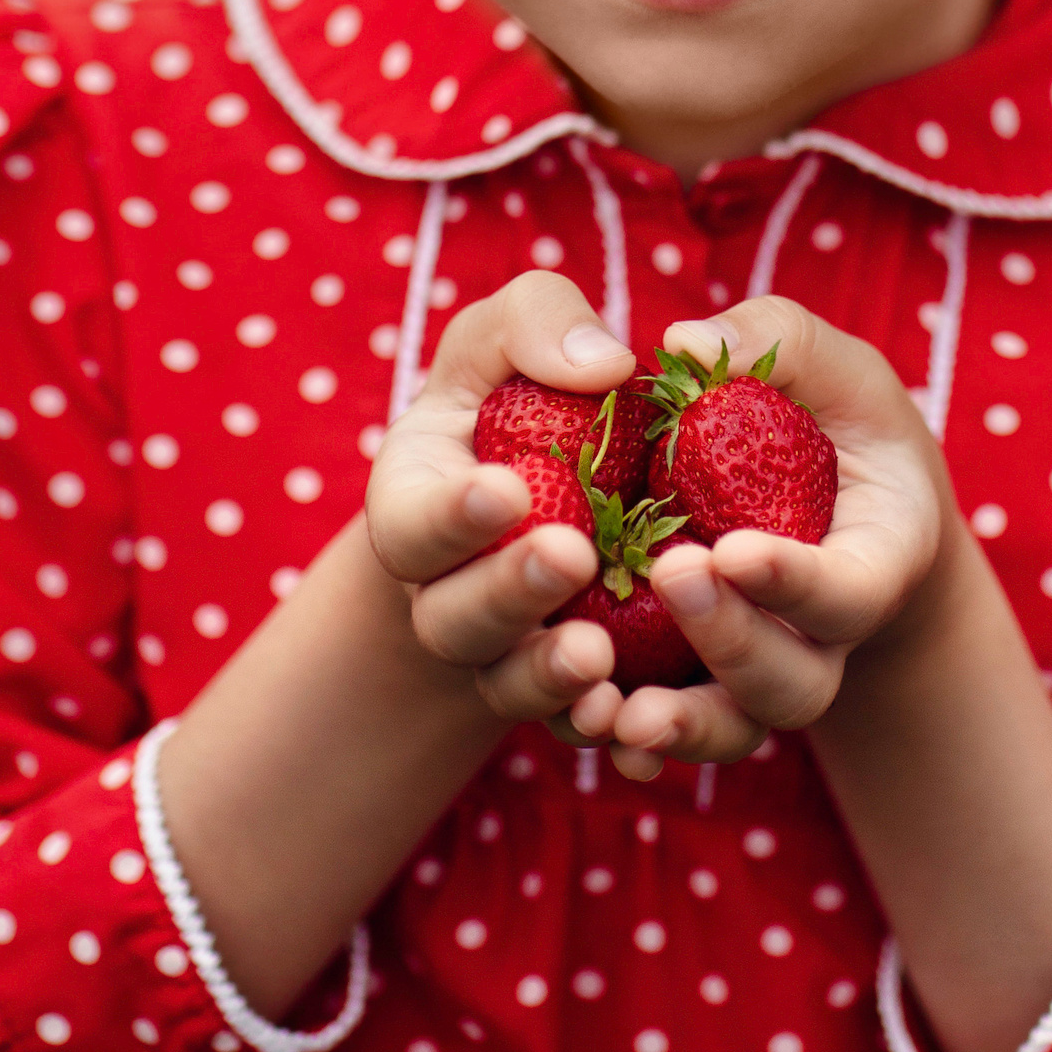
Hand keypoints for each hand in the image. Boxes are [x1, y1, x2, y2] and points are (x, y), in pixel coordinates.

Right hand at [363, 271, 637, 732]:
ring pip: (509, 685)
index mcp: (415, 504)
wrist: (564, 482)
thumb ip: (538, 322)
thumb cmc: (526, 388)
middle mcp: (447, 592)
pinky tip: (641, 724)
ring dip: (548, 676)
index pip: (410, 523)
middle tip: (568, 556)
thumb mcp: (515, 331)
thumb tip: (603, 365)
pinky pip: (577, 725)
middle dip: (506, 592)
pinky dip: (604, 729)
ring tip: (598, 656)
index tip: (507, 488)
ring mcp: (506, 653)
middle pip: (455, 618)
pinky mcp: (572, 690)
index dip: (450, 515)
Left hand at [576, 296, 955, 781]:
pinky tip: (588, 726)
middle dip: (732, 644)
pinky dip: (635, 743)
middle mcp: (823, 640)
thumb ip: (773, 344)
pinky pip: (673, 732)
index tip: (730, 550)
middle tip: (671, 578)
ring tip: (615, 712)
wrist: (838, 497)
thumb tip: (683, 344)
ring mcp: (761, 674)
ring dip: (679, 726)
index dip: (794, 583)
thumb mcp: (826, 365)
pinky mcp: (700, 684)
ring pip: (732, 729)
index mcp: (874, 562)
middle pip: (792, 682)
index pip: (846, 593)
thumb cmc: (835, 415)